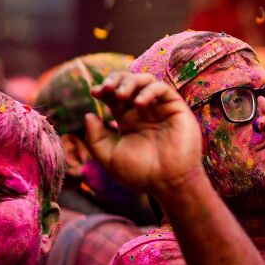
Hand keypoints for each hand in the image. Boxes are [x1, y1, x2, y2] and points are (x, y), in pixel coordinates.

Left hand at [85, 70, 203, 198]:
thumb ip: (95, 138)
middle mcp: (143, 110)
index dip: (105, 89)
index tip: (95, 92)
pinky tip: (139, 104)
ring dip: (131, 82)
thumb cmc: (141, 174)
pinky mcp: (175, 108)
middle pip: (129, 82)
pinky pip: (162, 89)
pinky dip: (149, 91)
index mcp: (127, 119)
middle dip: (116, 80)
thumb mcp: (110, 158)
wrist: (168, 184)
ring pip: (146, 80)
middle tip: (106, 88)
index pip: (114, 95)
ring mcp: (159, 107)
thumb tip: (88, 115)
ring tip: (121, 95)